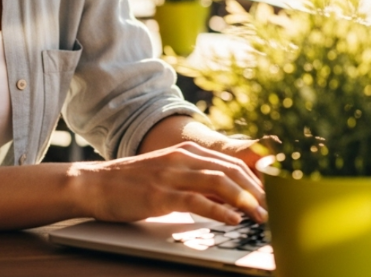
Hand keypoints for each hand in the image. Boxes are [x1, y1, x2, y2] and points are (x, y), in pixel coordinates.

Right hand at [70, 142, 266, 225]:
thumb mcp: (169, 176)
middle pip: (230, 170)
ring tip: (261, 216)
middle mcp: (182, 158)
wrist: (97, 184)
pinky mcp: (160, 195)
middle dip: (256, 190)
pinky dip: (218, 210)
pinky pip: (196, 201)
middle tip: (274, 209)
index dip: (255, 178)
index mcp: (186, 150)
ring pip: (218, 182)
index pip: (230, 161)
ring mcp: (171, 175)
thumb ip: (197, 183)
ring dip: (245, 199)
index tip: (272, 194)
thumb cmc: (133, 183)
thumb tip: (229, 199)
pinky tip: (232, 219)